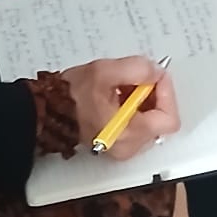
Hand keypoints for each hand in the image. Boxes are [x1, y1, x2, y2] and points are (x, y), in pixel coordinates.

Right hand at [63, 56, 179, 158]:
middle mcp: (128, 147)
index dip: (166, 93)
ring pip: (149, 122)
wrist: (48, 112)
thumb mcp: (104, 72)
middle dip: (152, 95)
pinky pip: (137, 125)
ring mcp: (122, 148)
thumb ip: (136, 69)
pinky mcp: (116, 144)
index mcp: (129, 133)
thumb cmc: (70, 97)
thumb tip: (155, 71)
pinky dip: (133, 108)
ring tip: (122, 86)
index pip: (169, 118)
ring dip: (142, 100)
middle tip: (135, 80)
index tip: (155, 76)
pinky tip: (117, 95)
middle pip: (160, 119)